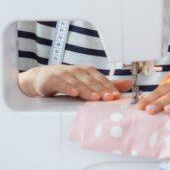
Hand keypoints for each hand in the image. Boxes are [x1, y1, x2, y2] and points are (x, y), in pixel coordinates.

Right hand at [18, 65, 132, 100]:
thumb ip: (106, 84)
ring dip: (86, 90)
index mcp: (86, 71)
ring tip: (95, 98)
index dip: (108, 87)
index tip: (116, 96)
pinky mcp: (52, 79)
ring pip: (77, 82)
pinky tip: (74, 93)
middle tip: (109, 98)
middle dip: (100, 89)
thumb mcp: (86, 82)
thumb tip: (128, 84)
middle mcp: (77, 71)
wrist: (41, 78)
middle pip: (90, 81)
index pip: (99, 78)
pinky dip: (68, 88)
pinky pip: (61, 83)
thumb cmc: (66, 80)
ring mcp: (64, 74)